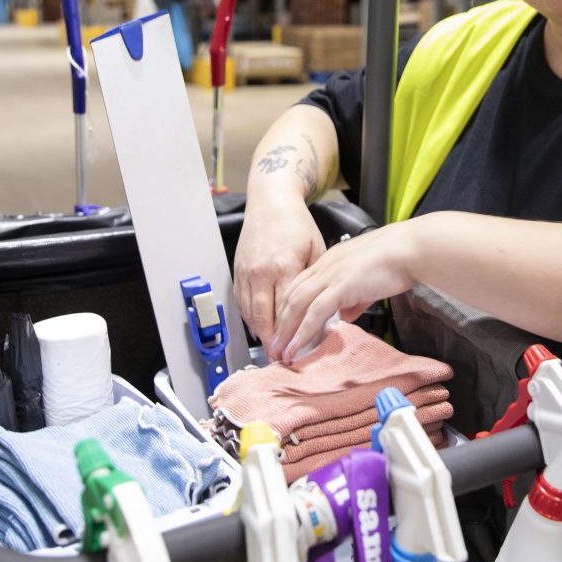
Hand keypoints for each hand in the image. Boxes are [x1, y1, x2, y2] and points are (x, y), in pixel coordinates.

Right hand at [233, 195, 326, 347]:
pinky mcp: (238, 271)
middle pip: (264, 318)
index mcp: (284, 267)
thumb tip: (323, 309)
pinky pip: (241, 302)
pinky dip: (249, 318)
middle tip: (280, 359)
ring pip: (249, 313)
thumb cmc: (296, 224)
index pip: (288, 310)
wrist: (270, 202)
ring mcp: (246, 273)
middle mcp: (261, 272)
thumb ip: (317, 281)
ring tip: (271, 349)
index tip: (299, 349)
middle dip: (272, 342)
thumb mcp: (316, 250)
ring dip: (260, 333)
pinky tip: (260, 327)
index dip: (293, 333)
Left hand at [269, 221, 421, 360]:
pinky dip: (302, 331)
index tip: (283, 327)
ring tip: (279, 351)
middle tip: (273, 345)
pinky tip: (296, 346)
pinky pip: (315, 312)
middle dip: (279, 323)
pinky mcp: (341, 285)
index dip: (288, 308)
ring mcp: (331, 275)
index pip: (299, 285)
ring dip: (286, 331)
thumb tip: (347, 315)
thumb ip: (354, 298)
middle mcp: (325, 266)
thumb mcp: (368, 281)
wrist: (410, 249)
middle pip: (291, 296)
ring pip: (297, 305)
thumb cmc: (397, 260)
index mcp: (330, 261)